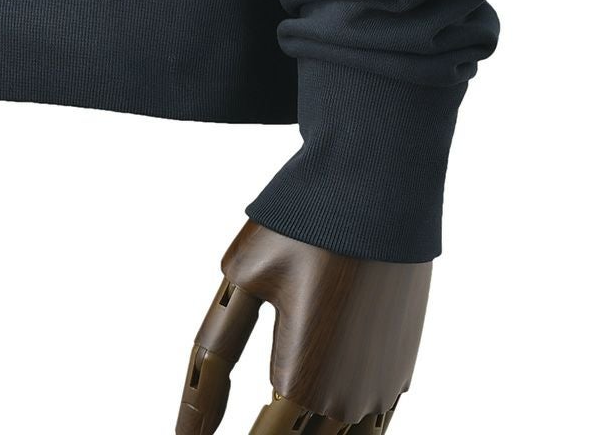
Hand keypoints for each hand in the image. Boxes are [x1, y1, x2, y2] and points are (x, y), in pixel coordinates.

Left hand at [176, 221, 432, 432]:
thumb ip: (213, 359)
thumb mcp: (243, 279)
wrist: (382, 182)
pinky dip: (337, 427)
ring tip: (277, 411)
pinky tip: (314, 410)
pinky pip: (369, 425)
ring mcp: (382, 385)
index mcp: (303, 385)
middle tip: (248, 399)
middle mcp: (348, 399)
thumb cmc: (307, 223)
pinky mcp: (402, 364)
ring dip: (306, 433)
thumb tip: (190, 427)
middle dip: (269, 433)